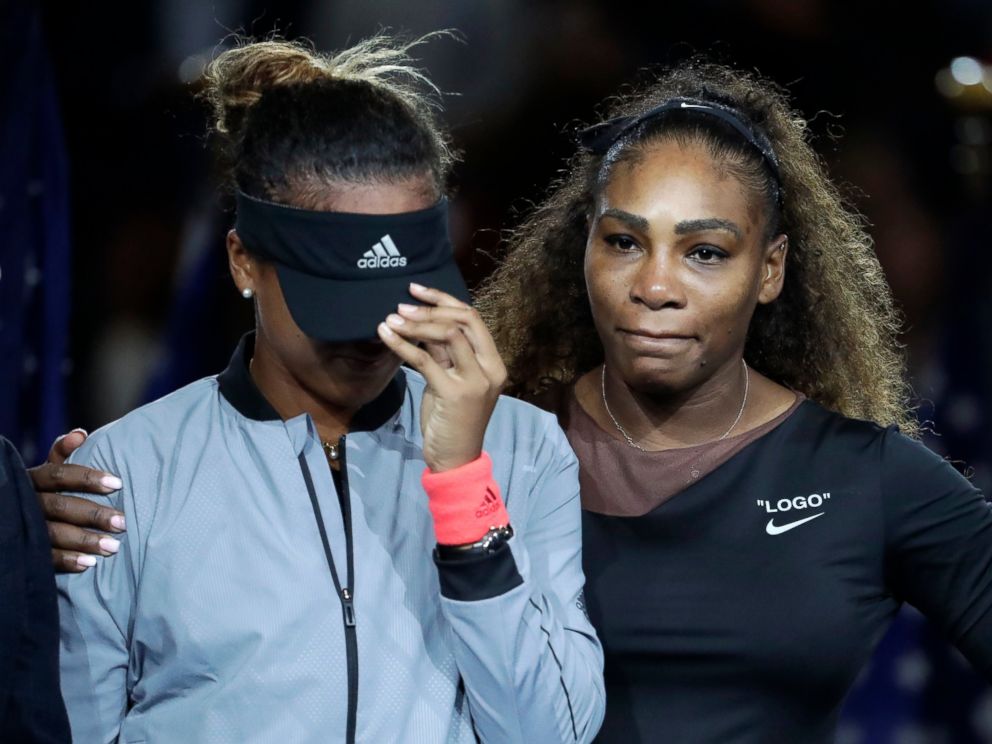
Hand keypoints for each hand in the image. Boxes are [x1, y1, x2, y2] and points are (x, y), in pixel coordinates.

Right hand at [28, 429, 125, 572]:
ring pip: (53, 534)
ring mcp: (23, 527)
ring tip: (113, 547)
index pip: (59, 474)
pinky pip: (44, 557)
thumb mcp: (48, 471)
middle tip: (123, 522)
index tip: (118, 483)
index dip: (87, 478)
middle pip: (60, 506)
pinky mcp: (23, 549)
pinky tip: (89, 564)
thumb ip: (62, 453)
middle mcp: (26, 501)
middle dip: (93, 515)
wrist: (13, 517)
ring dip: (84, 541)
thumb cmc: (43, 490)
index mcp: (33, 478)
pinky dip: (67, 561)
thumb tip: (80, 434)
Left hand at [377, 283, 506, 471]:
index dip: (444, 299)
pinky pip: (425, 359)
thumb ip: (445, 354)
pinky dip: (402, 344)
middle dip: (431, 308)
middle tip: (402, 304)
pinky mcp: (454, 393)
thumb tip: (422, 323)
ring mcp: (475, 381)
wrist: (455, 459)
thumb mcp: (450, 381)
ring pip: (448, 335)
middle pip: (465, 320)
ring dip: (416, 323)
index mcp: (493, 362)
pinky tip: (386, 335)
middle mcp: (489, 368)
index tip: (418, 290)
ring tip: (391, 318)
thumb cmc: (452, 421)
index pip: (473, 318)